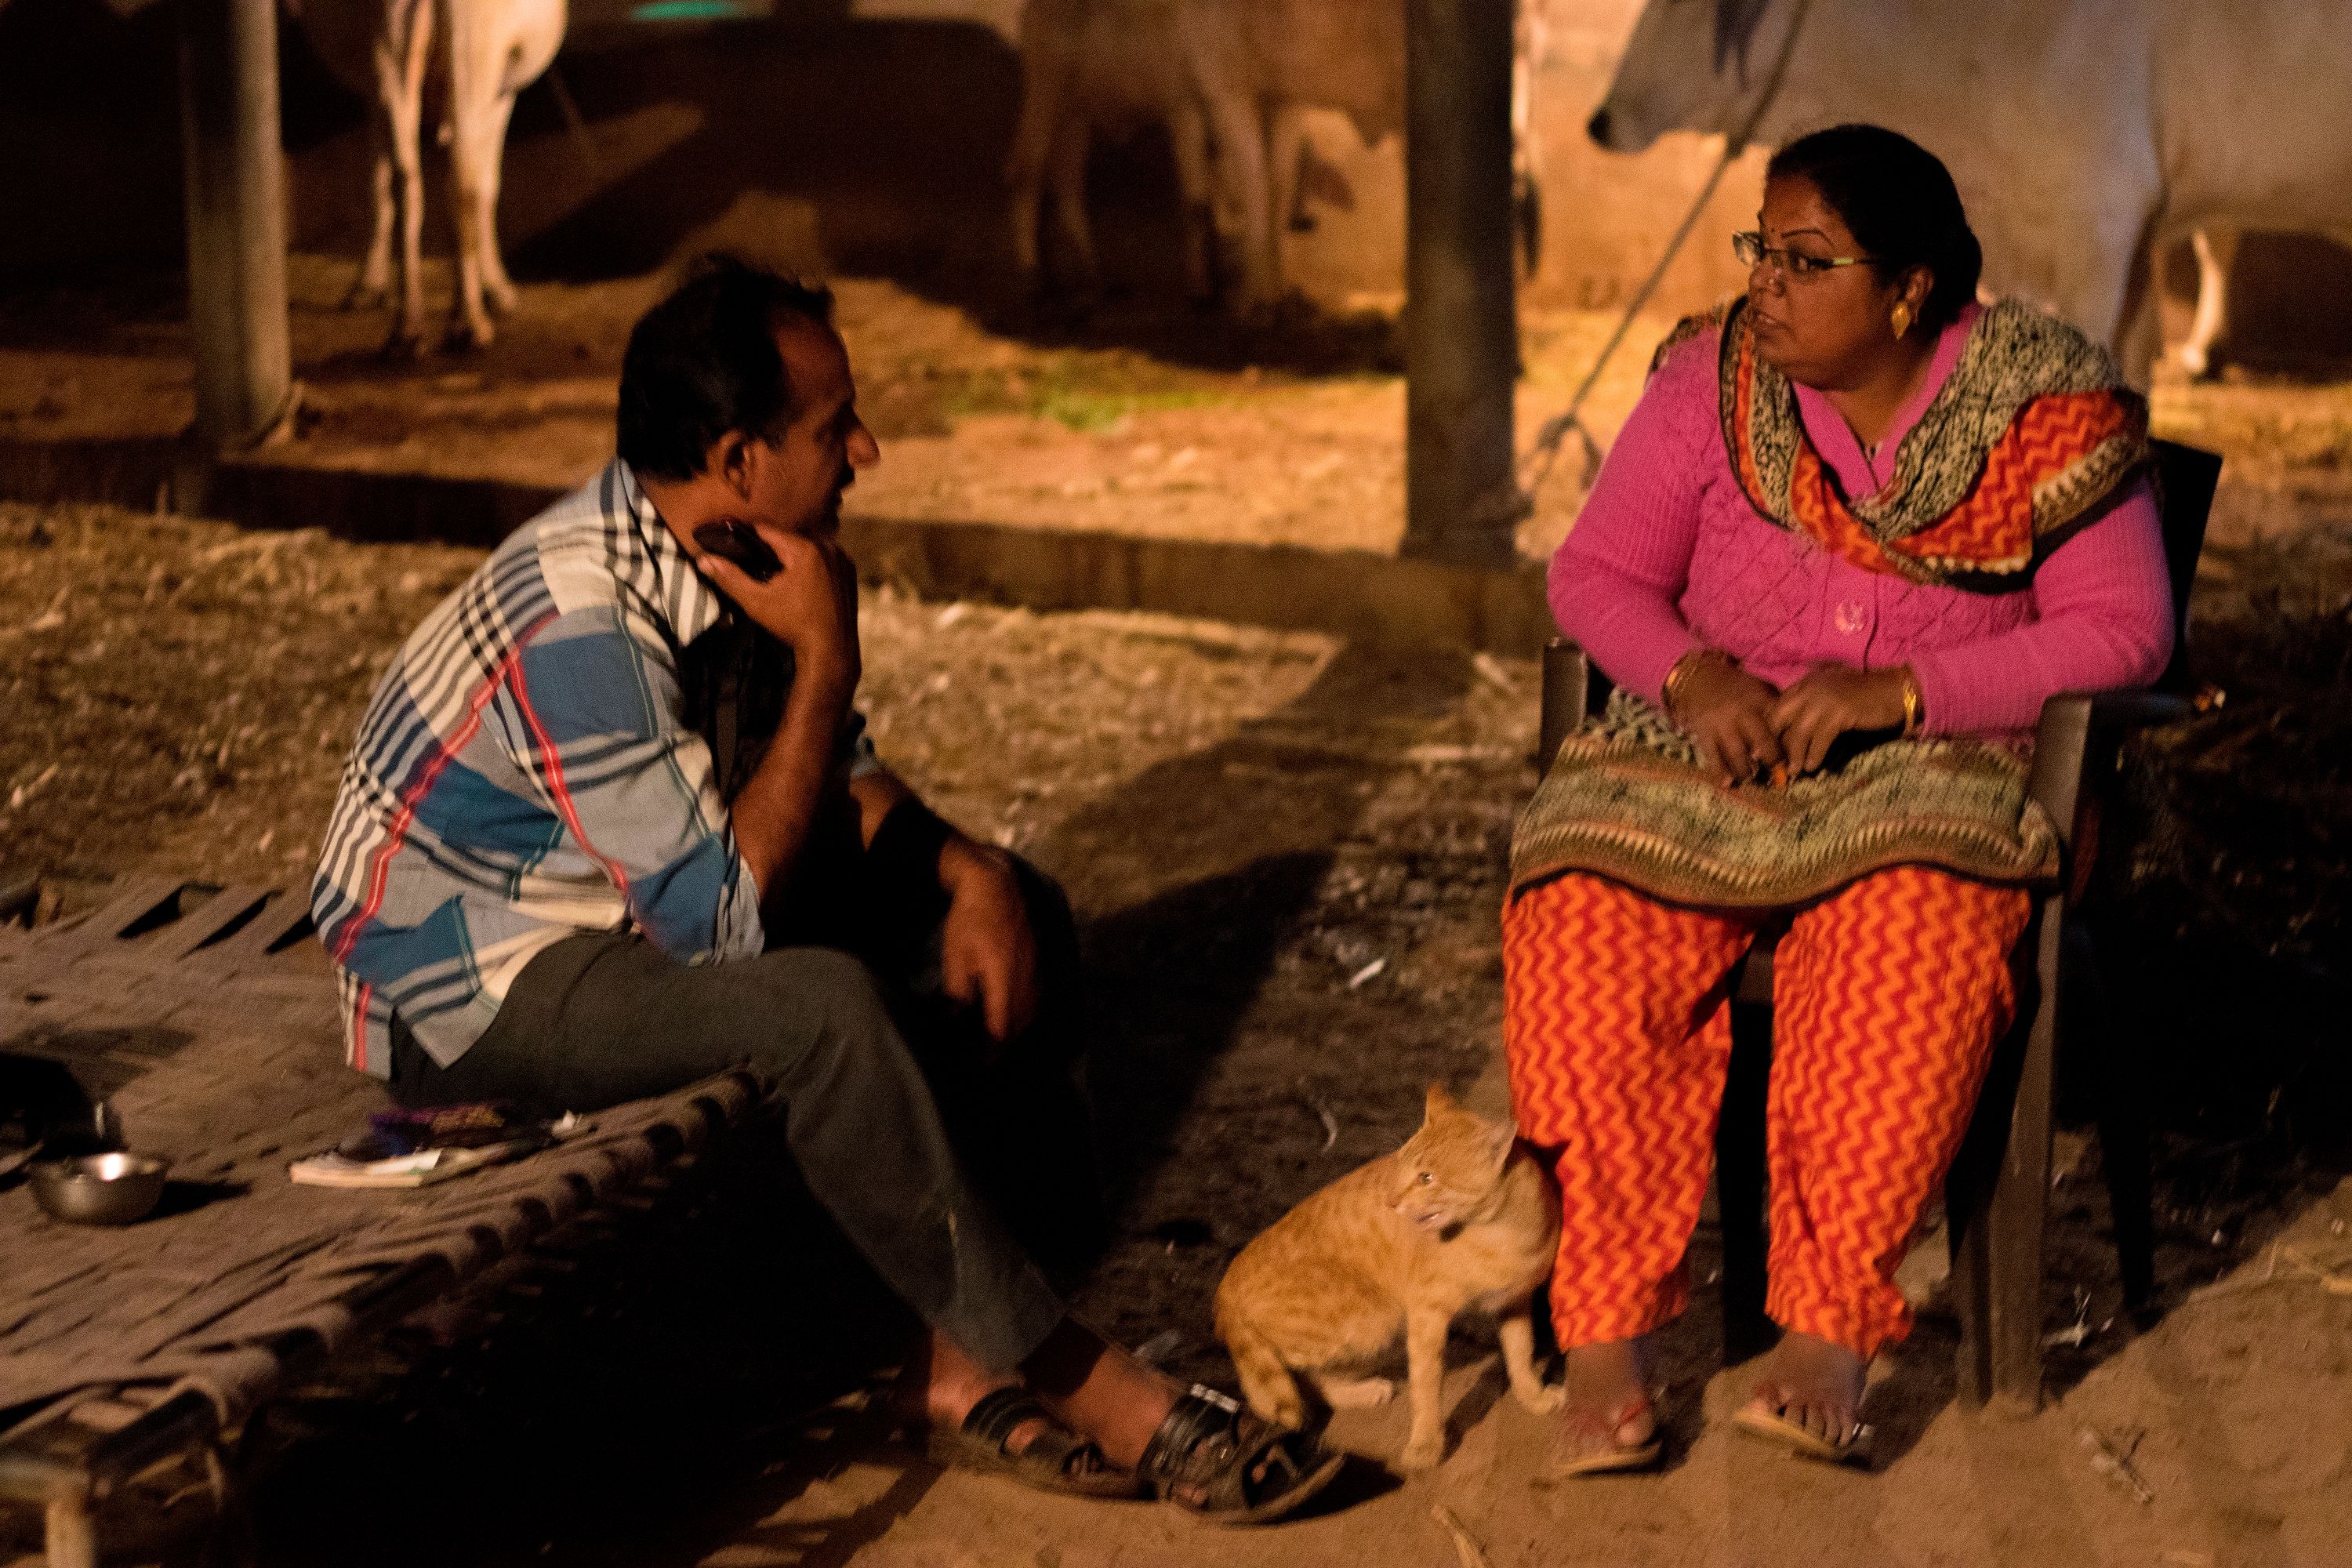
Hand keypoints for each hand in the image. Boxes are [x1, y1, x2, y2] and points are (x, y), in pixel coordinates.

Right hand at [695, 525, 860, 702]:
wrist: (831, 650)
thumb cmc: (792, 625)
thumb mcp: (756, 601)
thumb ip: (730, 577)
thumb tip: (703, 559)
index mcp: (805, 549)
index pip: (767, 530)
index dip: (746, 535)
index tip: (731, 540)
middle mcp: (828, 547)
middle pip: (789, 538)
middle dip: (770, 548)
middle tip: (751, 559)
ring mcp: (842, 559)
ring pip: (807, 548)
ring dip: (791, 555)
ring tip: (773, 571)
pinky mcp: (849, 572)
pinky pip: (823, 559)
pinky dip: (810, 564)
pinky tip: (799, 581)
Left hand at [938, 836, 1037, 1045]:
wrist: (997, 886)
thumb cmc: (970, 921)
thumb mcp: (956, 958)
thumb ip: (957, 995)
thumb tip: (952, 1023)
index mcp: (1007, 985)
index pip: (1000, 1034)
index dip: (986, 1054)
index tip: (970, 1066)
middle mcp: (1028, 984)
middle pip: (1017, 1030)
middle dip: (998, 1048)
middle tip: (976, 1060)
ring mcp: (1037, 975)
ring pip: (1028, 1017)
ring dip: (1010, 1033)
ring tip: (990, 1041)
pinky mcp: (1039, 966)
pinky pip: (1032, 1002)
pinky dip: (1019, 1015)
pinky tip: (1005, 1015)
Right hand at [1671, 654, 1785, 785]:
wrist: (1699, 678)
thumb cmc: (1737, 687)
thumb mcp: (1760, 688)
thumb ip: (1776, 707)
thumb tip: (1796, 731)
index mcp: (1759, 700)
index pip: (1780, 723)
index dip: (1790, 742)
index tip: (1796, 758)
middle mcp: (1742, 713)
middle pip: (1762, 741)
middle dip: (1772, 761)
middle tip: (1779, 777)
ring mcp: (1722, 724)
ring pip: (1737, 753)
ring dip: (1747, 771)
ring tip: (1752, 779)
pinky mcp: (1704, 733)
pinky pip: (1713, 756)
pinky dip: (1720, 772)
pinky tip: (1727, 784)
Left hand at [1770, 664, 1909, 776]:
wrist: (1895, 691)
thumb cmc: (1861, 699)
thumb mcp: (1828, 699)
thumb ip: (1807, 712)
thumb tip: (1788, 740)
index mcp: (1803, 684)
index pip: (1775, 708)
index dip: (1768, 731)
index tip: (1765, 752)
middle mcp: (1809, 688)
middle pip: (1779, 719)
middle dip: (1775, 744)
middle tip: (1773, 765)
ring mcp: (1825, 698)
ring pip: (1799, 732)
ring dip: (1795, 755)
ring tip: (1794, 772)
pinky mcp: (1841, 711)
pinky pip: (1821, 738)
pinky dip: (1815, 755)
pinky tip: (1813, 767)